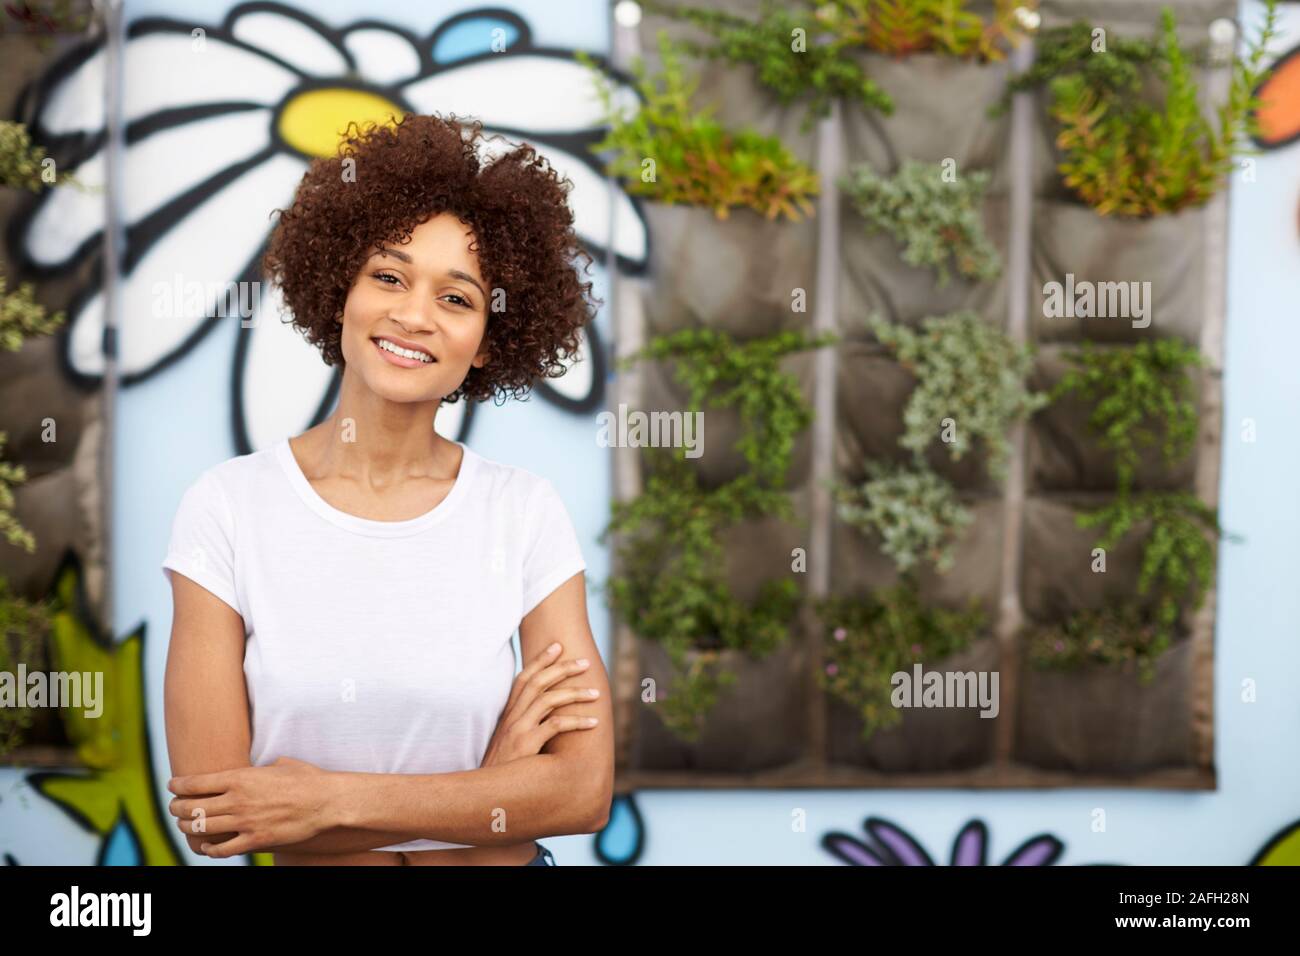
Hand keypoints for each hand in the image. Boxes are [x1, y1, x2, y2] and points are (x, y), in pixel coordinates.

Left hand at [167, 756, 336, 857]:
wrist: (326, 801)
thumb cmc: (307, 779)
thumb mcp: (281, 763)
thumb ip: (262, 767)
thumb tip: (260, 767)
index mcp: (240, 777)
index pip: (195, 783)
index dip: (177, 786)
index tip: (172, 786)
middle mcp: (237, 800)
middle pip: (191, 808)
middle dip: (177, 808)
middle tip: (174, 808)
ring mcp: (244, 822)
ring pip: (201, 829)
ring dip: (187, 829)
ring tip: (185, 826)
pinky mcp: (255, 840)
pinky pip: (222, 850)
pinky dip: (210, 850)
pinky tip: (208, 847)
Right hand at [481, 642, 599, 767]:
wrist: (485, 794)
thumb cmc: (503, 770)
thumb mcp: (508, 744)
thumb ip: (523, 728)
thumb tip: (548, 718)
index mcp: (507, 715)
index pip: (523, 679)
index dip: (540, 660)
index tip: (557, 646)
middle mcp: (511, 717)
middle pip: (537, 682)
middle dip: (562, 668)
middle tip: (585, 662)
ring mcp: (517, 730)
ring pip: (548, 699)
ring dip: (575, 693)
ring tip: (596, 694)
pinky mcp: (526, 745)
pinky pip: (555, 726)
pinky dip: (577, 722)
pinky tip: (593, 723)